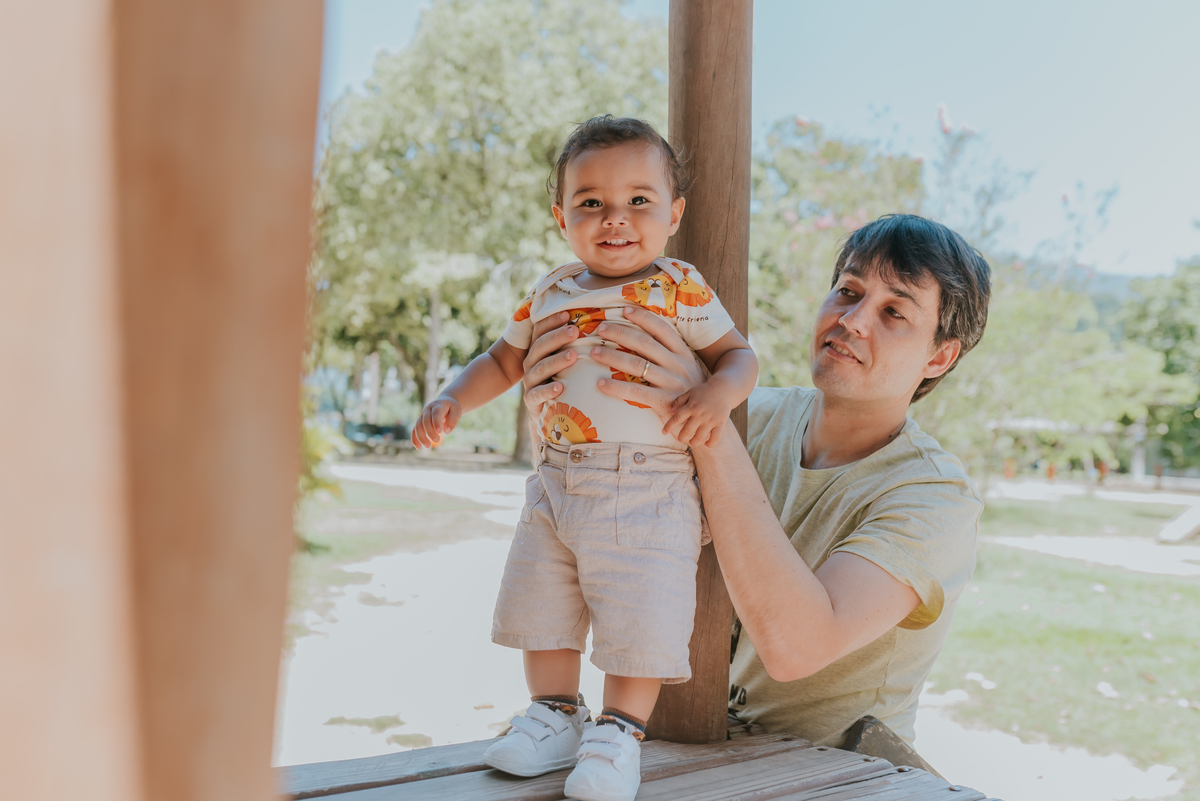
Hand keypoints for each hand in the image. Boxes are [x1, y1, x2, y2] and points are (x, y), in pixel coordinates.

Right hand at [410, 397, 461, 447]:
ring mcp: (422, 415)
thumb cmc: (451, 408)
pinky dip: (414, 438)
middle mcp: (428, 409)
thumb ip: (453, 420)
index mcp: (438, 405)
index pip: (436, 413)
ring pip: (418, 426)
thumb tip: (447, 432)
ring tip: (428, 446)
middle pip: (425, 420)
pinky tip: (418, 447)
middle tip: (437, 440)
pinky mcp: (420, 421)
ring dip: (421, 436)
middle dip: (430, 431)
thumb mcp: (457, 411)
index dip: (436, 422)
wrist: (444, 401)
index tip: (440, 432)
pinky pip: (414, 430)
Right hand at [521, 311, 574, 417]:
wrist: (550, 413)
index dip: (551, 321)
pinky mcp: (531, 401)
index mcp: (538, 350)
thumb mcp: (567, 360)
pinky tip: (560, 387)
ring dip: (556, 361)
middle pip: (540, 346)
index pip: (540, 331)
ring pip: (540, 368)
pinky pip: (537, 394)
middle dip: (557, 337)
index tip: (567, 314)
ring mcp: (530, 382)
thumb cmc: (564, 379)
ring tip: (573, 356)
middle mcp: (531, 363)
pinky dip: (548, 391)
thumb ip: (574, 343)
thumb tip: (598, 321)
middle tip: (574, 331)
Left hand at [590, 306, 705, 419]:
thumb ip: (669, 354)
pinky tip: (601, 383)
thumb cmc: (689, 391)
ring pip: (637, 365)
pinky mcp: (664, 402)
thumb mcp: (686, 367)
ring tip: (594, 352)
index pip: (661, 329)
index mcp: (683, 353)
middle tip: (600, 328)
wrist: (704, 418)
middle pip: (645, 343)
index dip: (642, 317)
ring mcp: (671, 383)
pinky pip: (635, 392)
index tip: (623, 310)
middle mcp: (678, 365)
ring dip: (612, 356)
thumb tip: (644, 336)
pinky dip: (616, 387)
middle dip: (620, 332)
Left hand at [663, 382, 730, 446]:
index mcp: (691, 406)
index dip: (668, 426)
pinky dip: (710, 444)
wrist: (723, 389)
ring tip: (692, 442)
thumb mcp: (690, 393)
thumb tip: (668, 411)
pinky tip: (706, 443)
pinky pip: (715, 438)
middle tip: (682, 438)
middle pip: (687, 431)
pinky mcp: (720, 423)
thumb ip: (678, 401)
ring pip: (700, 437)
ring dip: (694, 442)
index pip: (676, 418)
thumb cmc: (704, 392)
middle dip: (681, 438)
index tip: (664, 432)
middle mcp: (700, 414)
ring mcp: (710, 420)